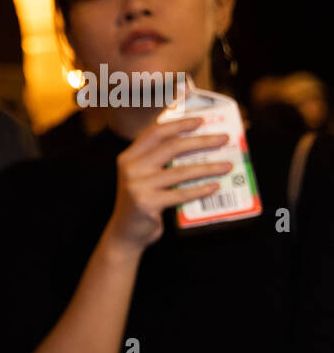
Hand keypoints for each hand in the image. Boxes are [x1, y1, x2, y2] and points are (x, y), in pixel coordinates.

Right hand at [106, 116, 232, 252]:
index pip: (155, 132)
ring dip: (209, 167)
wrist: (125, 233)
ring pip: (180, 171)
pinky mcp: (146, 203)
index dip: (179, 124)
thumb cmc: (142, 201)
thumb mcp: (142, 176)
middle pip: (171, 146)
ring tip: (228, 165)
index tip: (201, 120)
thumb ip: (158, 160)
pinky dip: (200, 190)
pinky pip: (180, 194)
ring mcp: (137, 186)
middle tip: (224, 138)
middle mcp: (131, 168)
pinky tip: (215, 186)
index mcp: (129, 156)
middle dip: (202, 140)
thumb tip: (196, 144)